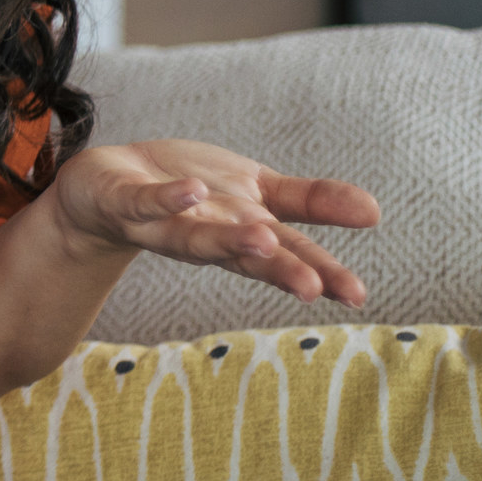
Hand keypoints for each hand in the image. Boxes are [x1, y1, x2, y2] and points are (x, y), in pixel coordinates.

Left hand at [48, 139, 381, 307]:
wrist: (106, 186)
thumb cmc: (192, 193)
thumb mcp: (258, 192)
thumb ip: (311, 202)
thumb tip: (375, 210)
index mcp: (244, 233)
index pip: (288, 252)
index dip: (319, 271)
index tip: (354, 294)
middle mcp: (209, 237)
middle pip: (248, 256)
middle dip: (280, 270)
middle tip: (315, 288)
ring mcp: (166, 222)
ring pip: (199, 238)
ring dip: (229, 241)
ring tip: (262, 241)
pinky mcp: (127, 202)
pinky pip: (147, 202)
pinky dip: (169, 198)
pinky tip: (193, 191)